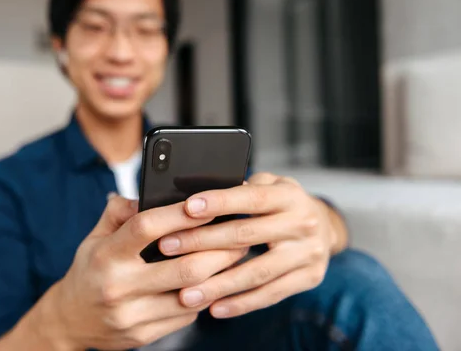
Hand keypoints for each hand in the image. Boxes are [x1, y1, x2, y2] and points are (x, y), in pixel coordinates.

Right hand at [36, 194, 248, 349]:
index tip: (206, 204)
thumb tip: (150, 192)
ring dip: (219, 276)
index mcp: (107, 254)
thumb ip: (119, 212)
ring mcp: (132, 314)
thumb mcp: (95, 237)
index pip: (147, 227)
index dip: (179, 214)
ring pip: (192, 294)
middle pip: (184, 267)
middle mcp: (119, 286)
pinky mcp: (144, 334)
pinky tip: (211, 283)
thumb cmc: (90, 271)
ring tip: (235, 258)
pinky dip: (202, 297)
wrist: (70, 320)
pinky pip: (186, 315)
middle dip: (219, 250)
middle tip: (239, 236)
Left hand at [157, 172, 345, 318]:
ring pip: (256, 272)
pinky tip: (214, 308)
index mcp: (289, 195)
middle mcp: (303, 223)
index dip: (219, 202)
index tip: (187, 208)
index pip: (250, 198)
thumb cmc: (281, 203)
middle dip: (202, 242)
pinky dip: (241, 304)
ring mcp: (308, 254)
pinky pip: (270, 294)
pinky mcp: (309, 278)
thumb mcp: (269, 185)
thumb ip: (241, 188)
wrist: (325, 226)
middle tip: (168, 247)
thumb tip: (197, 196)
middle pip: (245, 235)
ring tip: (186, 293)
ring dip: (218, 284)